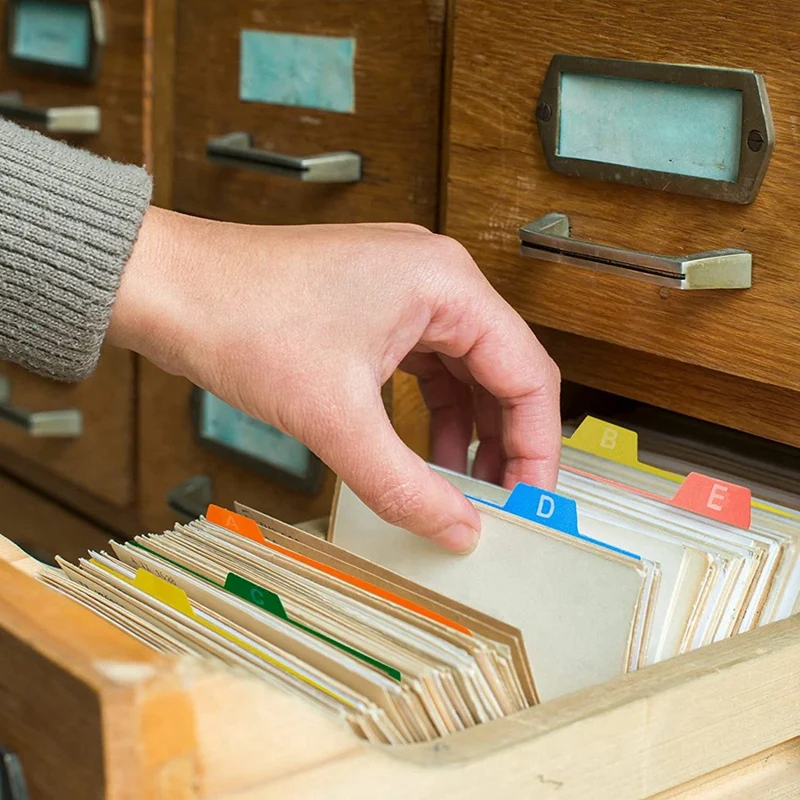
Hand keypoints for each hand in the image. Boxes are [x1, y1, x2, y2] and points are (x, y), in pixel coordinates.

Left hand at [109, 208, 560, 552]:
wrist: (168, 289)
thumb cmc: (240, 319)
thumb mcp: (335, 418)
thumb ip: (405, 484)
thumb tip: (458, 530)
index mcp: (446, 284)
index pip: (526, 374)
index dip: (536, 447)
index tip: (529, 503)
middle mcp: (436, 280)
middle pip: (501, 374)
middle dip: (504, 444)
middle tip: (500, 506)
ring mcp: (404, 292)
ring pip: (464, 374)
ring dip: (466, 434)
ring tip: (462, 491)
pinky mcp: (376, 310)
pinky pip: (425, 369)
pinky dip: (430, 415)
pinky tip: (424, 456)